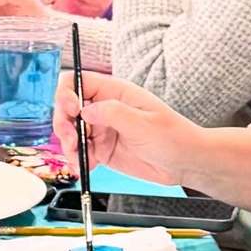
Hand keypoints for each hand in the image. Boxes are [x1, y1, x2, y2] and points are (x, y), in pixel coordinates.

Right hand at [53, 71, 202, 184]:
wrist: (186, 163)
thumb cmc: (174, 137)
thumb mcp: (143, 123)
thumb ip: (112, 113)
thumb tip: (84, 111)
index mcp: (114, 92)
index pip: (78, 82)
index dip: (67, 94)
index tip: (72, 111)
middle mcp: (104, 109)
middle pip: (67, 108)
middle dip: (64, 124)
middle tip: (72, 141)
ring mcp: (101, 129)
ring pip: (70, 132)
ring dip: (68, 147)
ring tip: (78, 161)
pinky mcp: (102, 149)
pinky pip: (80, 152)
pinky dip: (77, 161)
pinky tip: (84, 168)